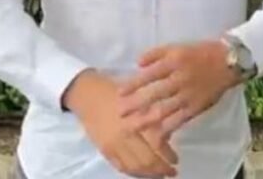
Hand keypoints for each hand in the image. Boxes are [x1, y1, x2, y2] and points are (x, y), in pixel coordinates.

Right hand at [63, 69, 178, 177]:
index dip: (168, 155)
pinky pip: (120, 167)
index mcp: (134, 119)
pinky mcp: (104, 149)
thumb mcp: (138, 98)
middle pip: (146, 160)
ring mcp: (112, 144)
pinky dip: (133, 172)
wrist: (86, 94)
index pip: (156, 144)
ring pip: (134, 167)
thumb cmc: (115, 91)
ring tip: (159, 175)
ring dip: (148, 174)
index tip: (176, 160)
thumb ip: (153, 116)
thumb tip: (168, 135)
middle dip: (161, 169)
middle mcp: (124, 135)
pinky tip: (141, 173)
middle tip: (172, 172)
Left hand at [117, 40, 240, 136]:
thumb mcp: (177, 47)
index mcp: (173, 62)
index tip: (119, 94)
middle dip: (135, 105)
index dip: (133, 85)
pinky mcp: (196, 107)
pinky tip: (156, 134)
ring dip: (147, 119)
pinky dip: (167, 127)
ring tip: (133, 126)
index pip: (148, 75)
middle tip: (120, 113)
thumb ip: (156, 54)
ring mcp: (188, 95)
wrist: (228, 62)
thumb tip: (137, 63)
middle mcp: (179, 79)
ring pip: (164, 110)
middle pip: (153, 95)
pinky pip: (179, 120)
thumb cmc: (199, 53)